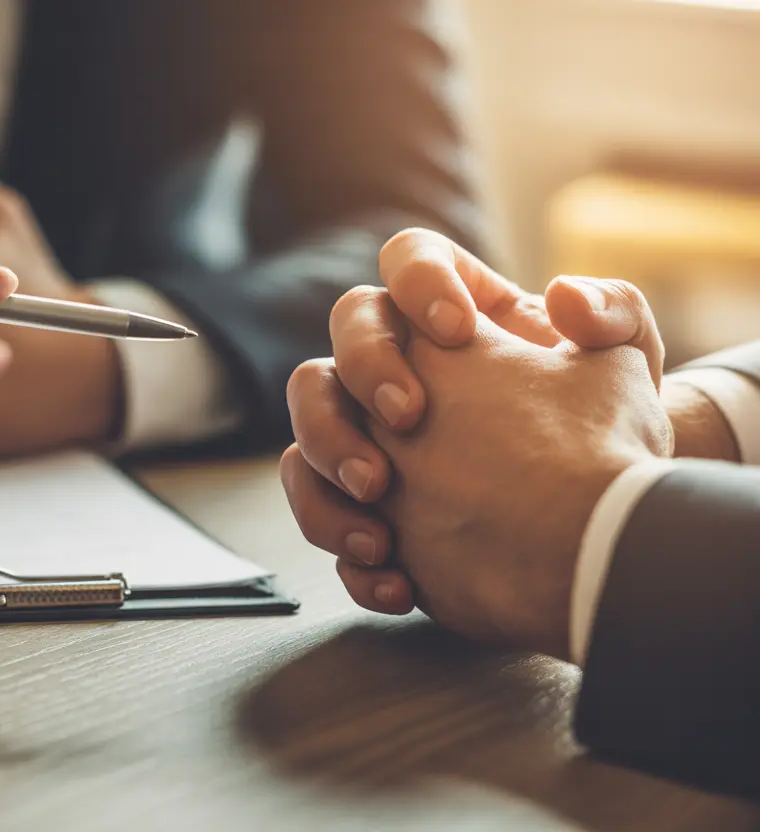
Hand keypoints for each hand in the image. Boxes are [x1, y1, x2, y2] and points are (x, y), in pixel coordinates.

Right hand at [282, 228, 733, 614]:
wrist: (591, 531)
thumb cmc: (605, 434)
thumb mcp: (627, 366)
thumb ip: (613, 310)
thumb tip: (564, 296)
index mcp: (454, 311)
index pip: (410, 259)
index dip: (419, 284)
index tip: (458, 333)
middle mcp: (400, 362)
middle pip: (345, 330)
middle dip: (366, 369)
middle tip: (408, 420)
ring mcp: (370, 433)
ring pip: (308, 418)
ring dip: (328, 454)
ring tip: (379, 502)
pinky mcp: (362, 502)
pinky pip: (318, 507)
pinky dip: (342, 539)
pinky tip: (398, 576)